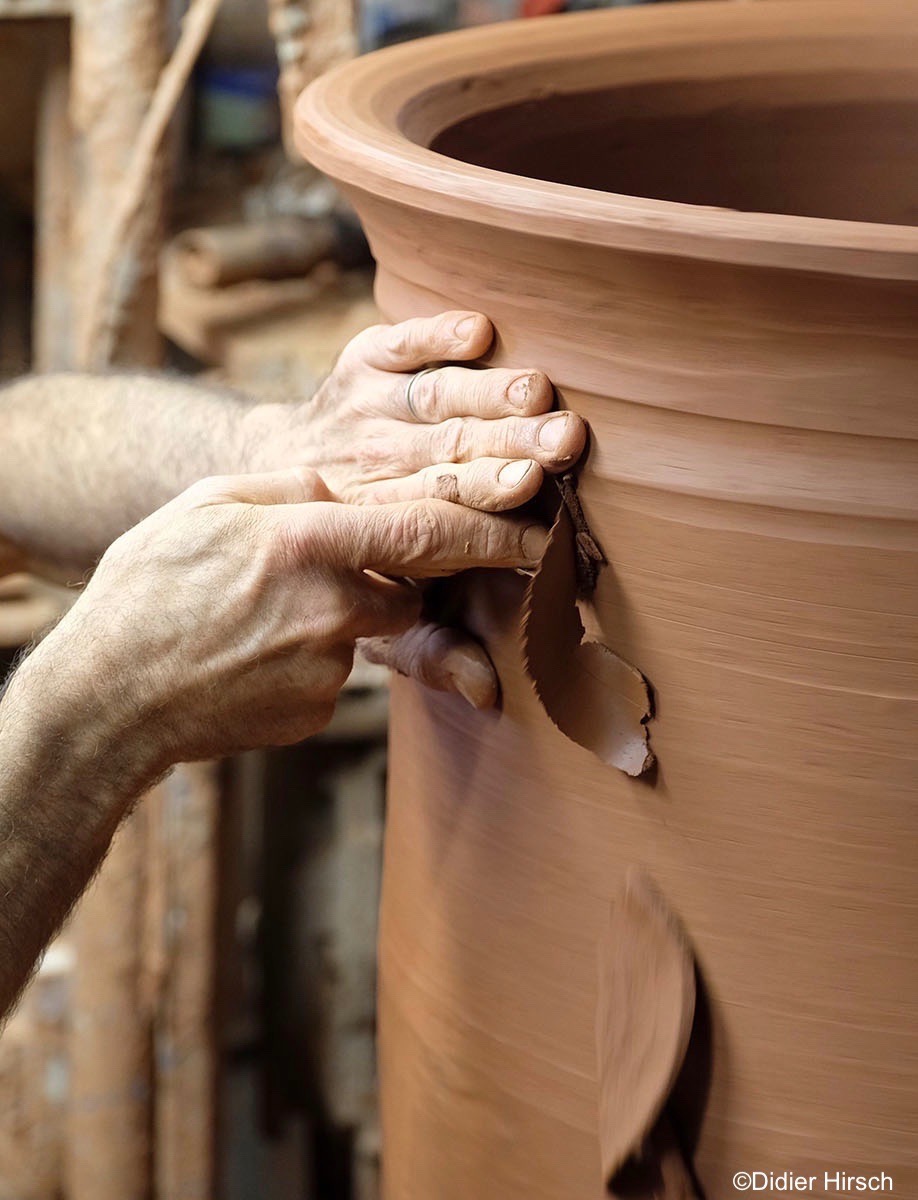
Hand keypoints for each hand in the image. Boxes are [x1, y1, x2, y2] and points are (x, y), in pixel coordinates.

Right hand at [33, 467, 544, 771]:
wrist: (107, 698)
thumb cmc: (148, 589)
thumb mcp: (209, 508)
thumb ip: (288, 490)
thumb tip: (342, 486)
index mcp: (307, 538)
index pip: (428, 522)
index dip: (494, 515)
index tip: (545, 508)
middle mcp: (332, 603)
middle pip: (418, 578)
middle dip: (447, 565)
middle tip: (454, 556)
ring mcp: (329, 663)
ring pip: (372, 621)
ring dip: (350, 606)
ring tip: (267, 609)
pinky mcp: (320, 707)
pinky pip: (337, 665)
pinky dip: (312, 651)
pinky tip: (253, 651)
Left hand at [244, 311, 585, 707]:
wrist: (257, 488)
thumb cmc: (331, 571)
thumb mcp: (361, 625)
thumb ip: (425, 652)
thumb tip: (488, 690)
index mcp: (365, 532)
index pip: (435, 530)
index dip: (493, 534)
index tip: (548, 539)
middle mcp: (362, 469)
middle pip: (441, 460)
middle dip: (505, 454)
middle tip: (560, 449)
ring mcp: (356, 414)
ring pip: (428, 403)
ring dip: (486, 397)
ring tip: (537, 395)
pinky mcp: (355, 369)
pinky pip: (394, 346)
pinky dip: (432, 334)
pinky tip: (478, 331)